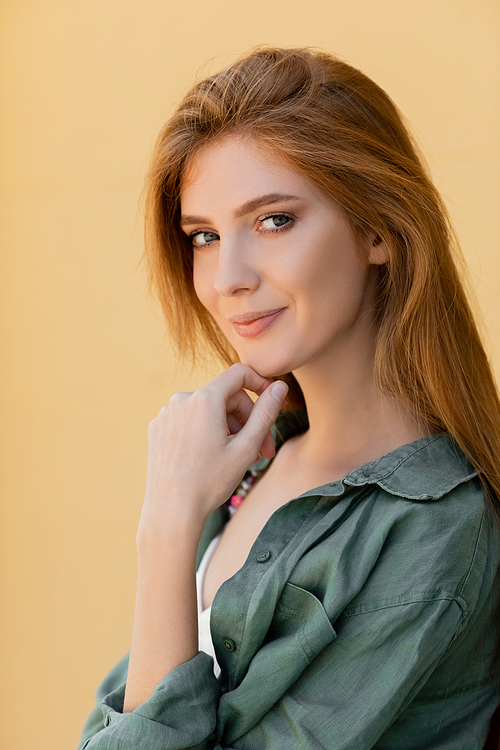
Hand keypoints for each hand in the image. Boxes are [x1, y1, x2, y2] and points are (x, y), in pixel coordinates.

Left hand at [140, 364, 288, 531]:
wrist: (171, 511)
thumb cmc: (210, 481)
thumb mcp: (246, 447)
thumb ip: (266, 413)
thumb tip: (281, 386)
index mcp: (204, 399)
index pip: (239, 374)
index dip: (260, 384)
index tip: (273, 403)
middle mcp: (181, 400)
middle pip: (225, 397)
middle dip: (247, 420)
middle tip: (263, 451)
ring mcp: (166, 414)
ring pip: (207, 410)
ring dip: (227, 429)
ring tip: (238, 459)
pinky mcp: (158, 428)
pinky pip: (189, 421)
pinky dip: (204, 432)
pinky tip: (211, 458)